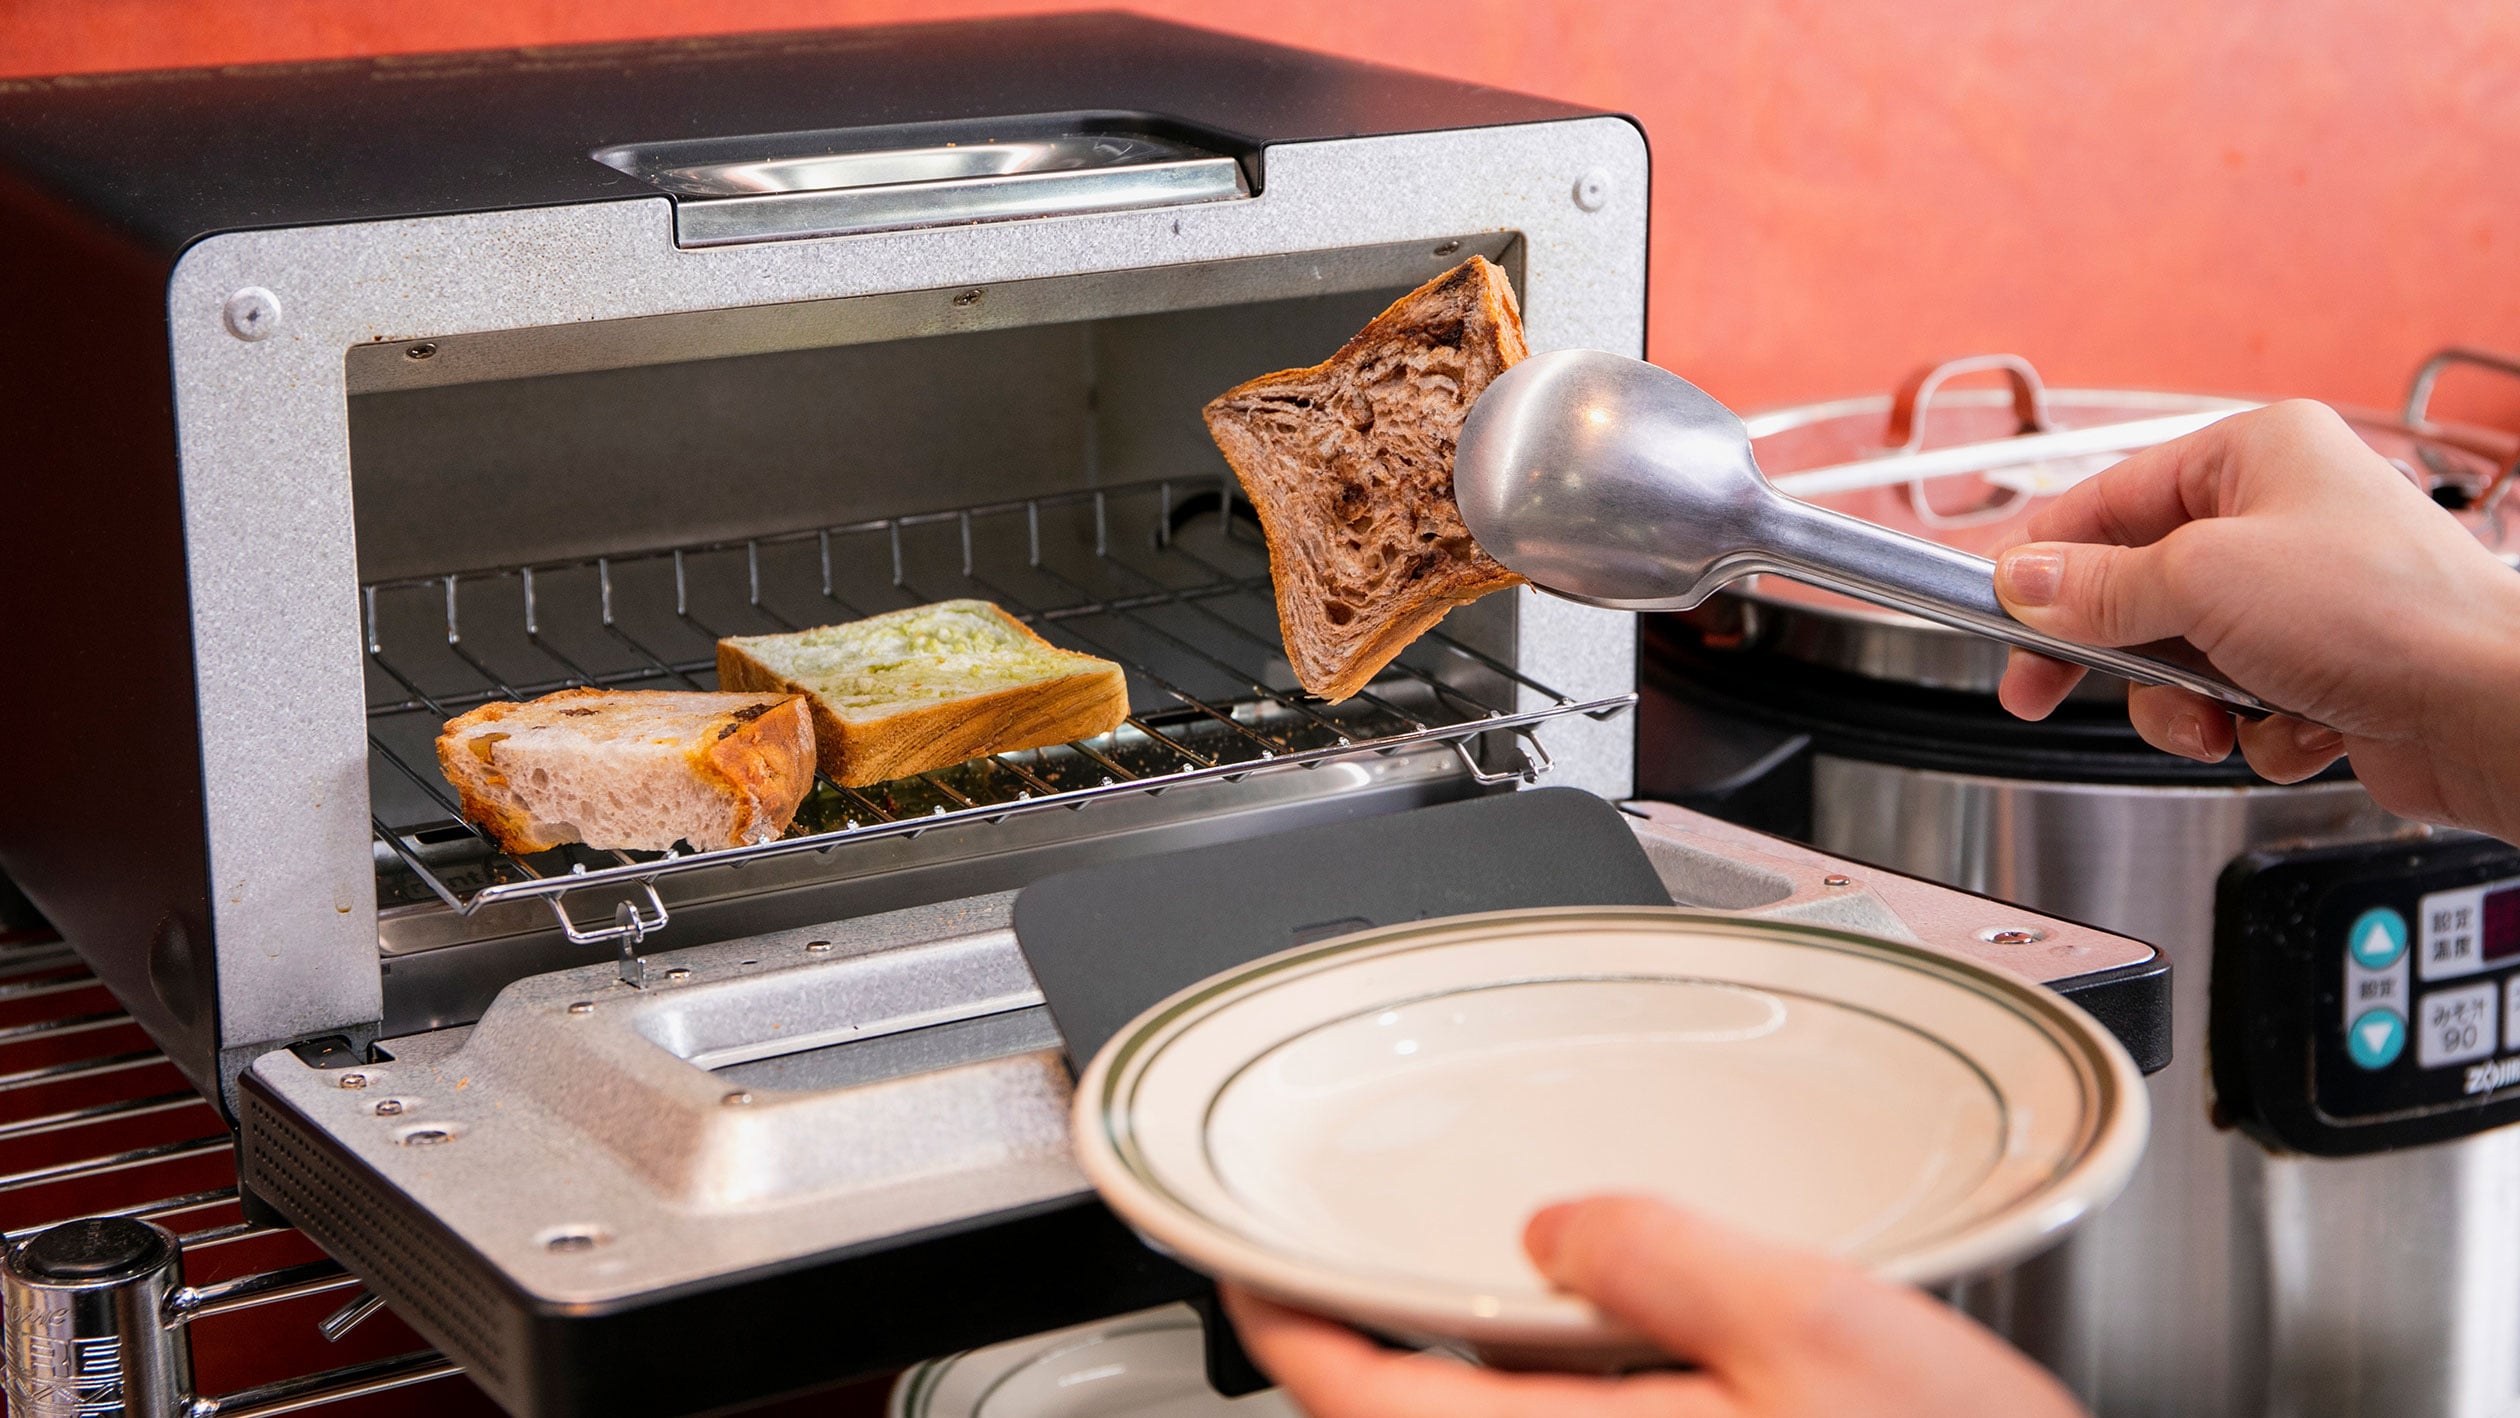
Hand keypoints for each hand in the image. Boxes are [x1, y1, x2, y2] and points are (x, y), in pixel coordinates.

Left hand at [1222, 1195, 2083, 1417]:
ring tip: (1442, 1296)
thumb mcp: (1818, 1327)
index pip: (1357, 1398)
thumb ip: (1664, 1260)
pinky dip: (1535, 1401)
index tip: (1233, 1264)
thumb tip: (1552, 1228)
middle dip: (1360, 1354)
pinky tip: (1589, 1358)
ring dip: (1448, 1378)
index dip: (1277, 1324)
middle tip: (1332, 1269)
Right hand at [1992, 400, 2519, 837]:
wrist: (2493, 709)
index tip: (1996, 610)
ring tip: (2221, 719)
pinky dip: (2252, 731)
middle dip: (2114, 651)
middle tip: (2045, 687)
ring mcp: (2305, 597)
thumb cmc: (2386, 613)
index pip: (2107, 498)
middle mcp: (2282, 516)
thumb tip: (2019, 580)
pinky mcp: (2325, 669)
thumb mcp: (2201, 582)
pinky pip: (2237, 705)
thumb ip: (2094, 587)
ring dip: (2185, 705)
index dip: (2043, 560)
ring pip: (2180, 659)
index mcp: (2256, 454)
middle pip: (2137, 587)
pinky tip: (2297, 727)